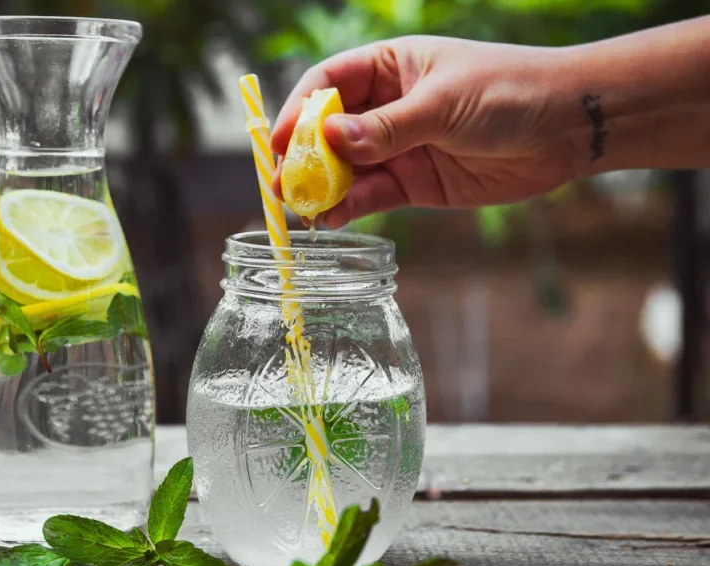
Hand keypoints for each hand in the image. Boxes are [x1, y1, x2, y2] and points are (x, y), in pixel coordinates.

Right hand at [271, 36, 583, 227]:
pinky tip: (331, 218)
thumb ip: (387, 127)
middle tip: (282, 183)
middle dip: (302, 157)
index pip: (327, 83)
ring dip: (321, 188)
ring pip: (345, 169)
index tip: (277, 141)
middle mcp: (385, 106)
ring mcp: (397, 147)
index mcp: (388, 66)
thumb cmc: (509, 91)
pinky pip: (370, 197)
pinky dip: (349, 208)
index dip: (298, 110)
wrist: (567, 127)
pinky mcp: (413, 184)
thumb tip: (328, 138)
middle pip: (327, 131)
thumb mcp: (443, 104)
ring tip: (301, 207)